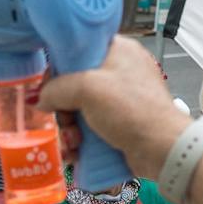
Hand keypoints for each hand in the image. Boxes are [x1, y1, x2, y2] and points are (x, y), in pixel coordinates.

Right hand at [38, 36, 186, 180]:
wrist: (162, 149)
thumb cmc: (133, 110)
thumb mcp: (88, 89)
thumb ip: (56, 88)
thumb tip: (41, 99)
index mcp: (118, 50)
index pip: (79, 50)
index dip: (60, 69)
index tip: (50, 87)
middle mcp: (120, 72)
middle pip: (75, 86)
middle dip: (64, 110)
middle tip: (65, 122)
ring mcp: (121, 100)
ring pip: (81, 111)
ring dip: (70, 130)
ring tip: (73, 144)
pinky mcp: (121, 124)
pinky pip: (92, 128)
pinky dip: (81, 141)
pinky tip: (77, 153)